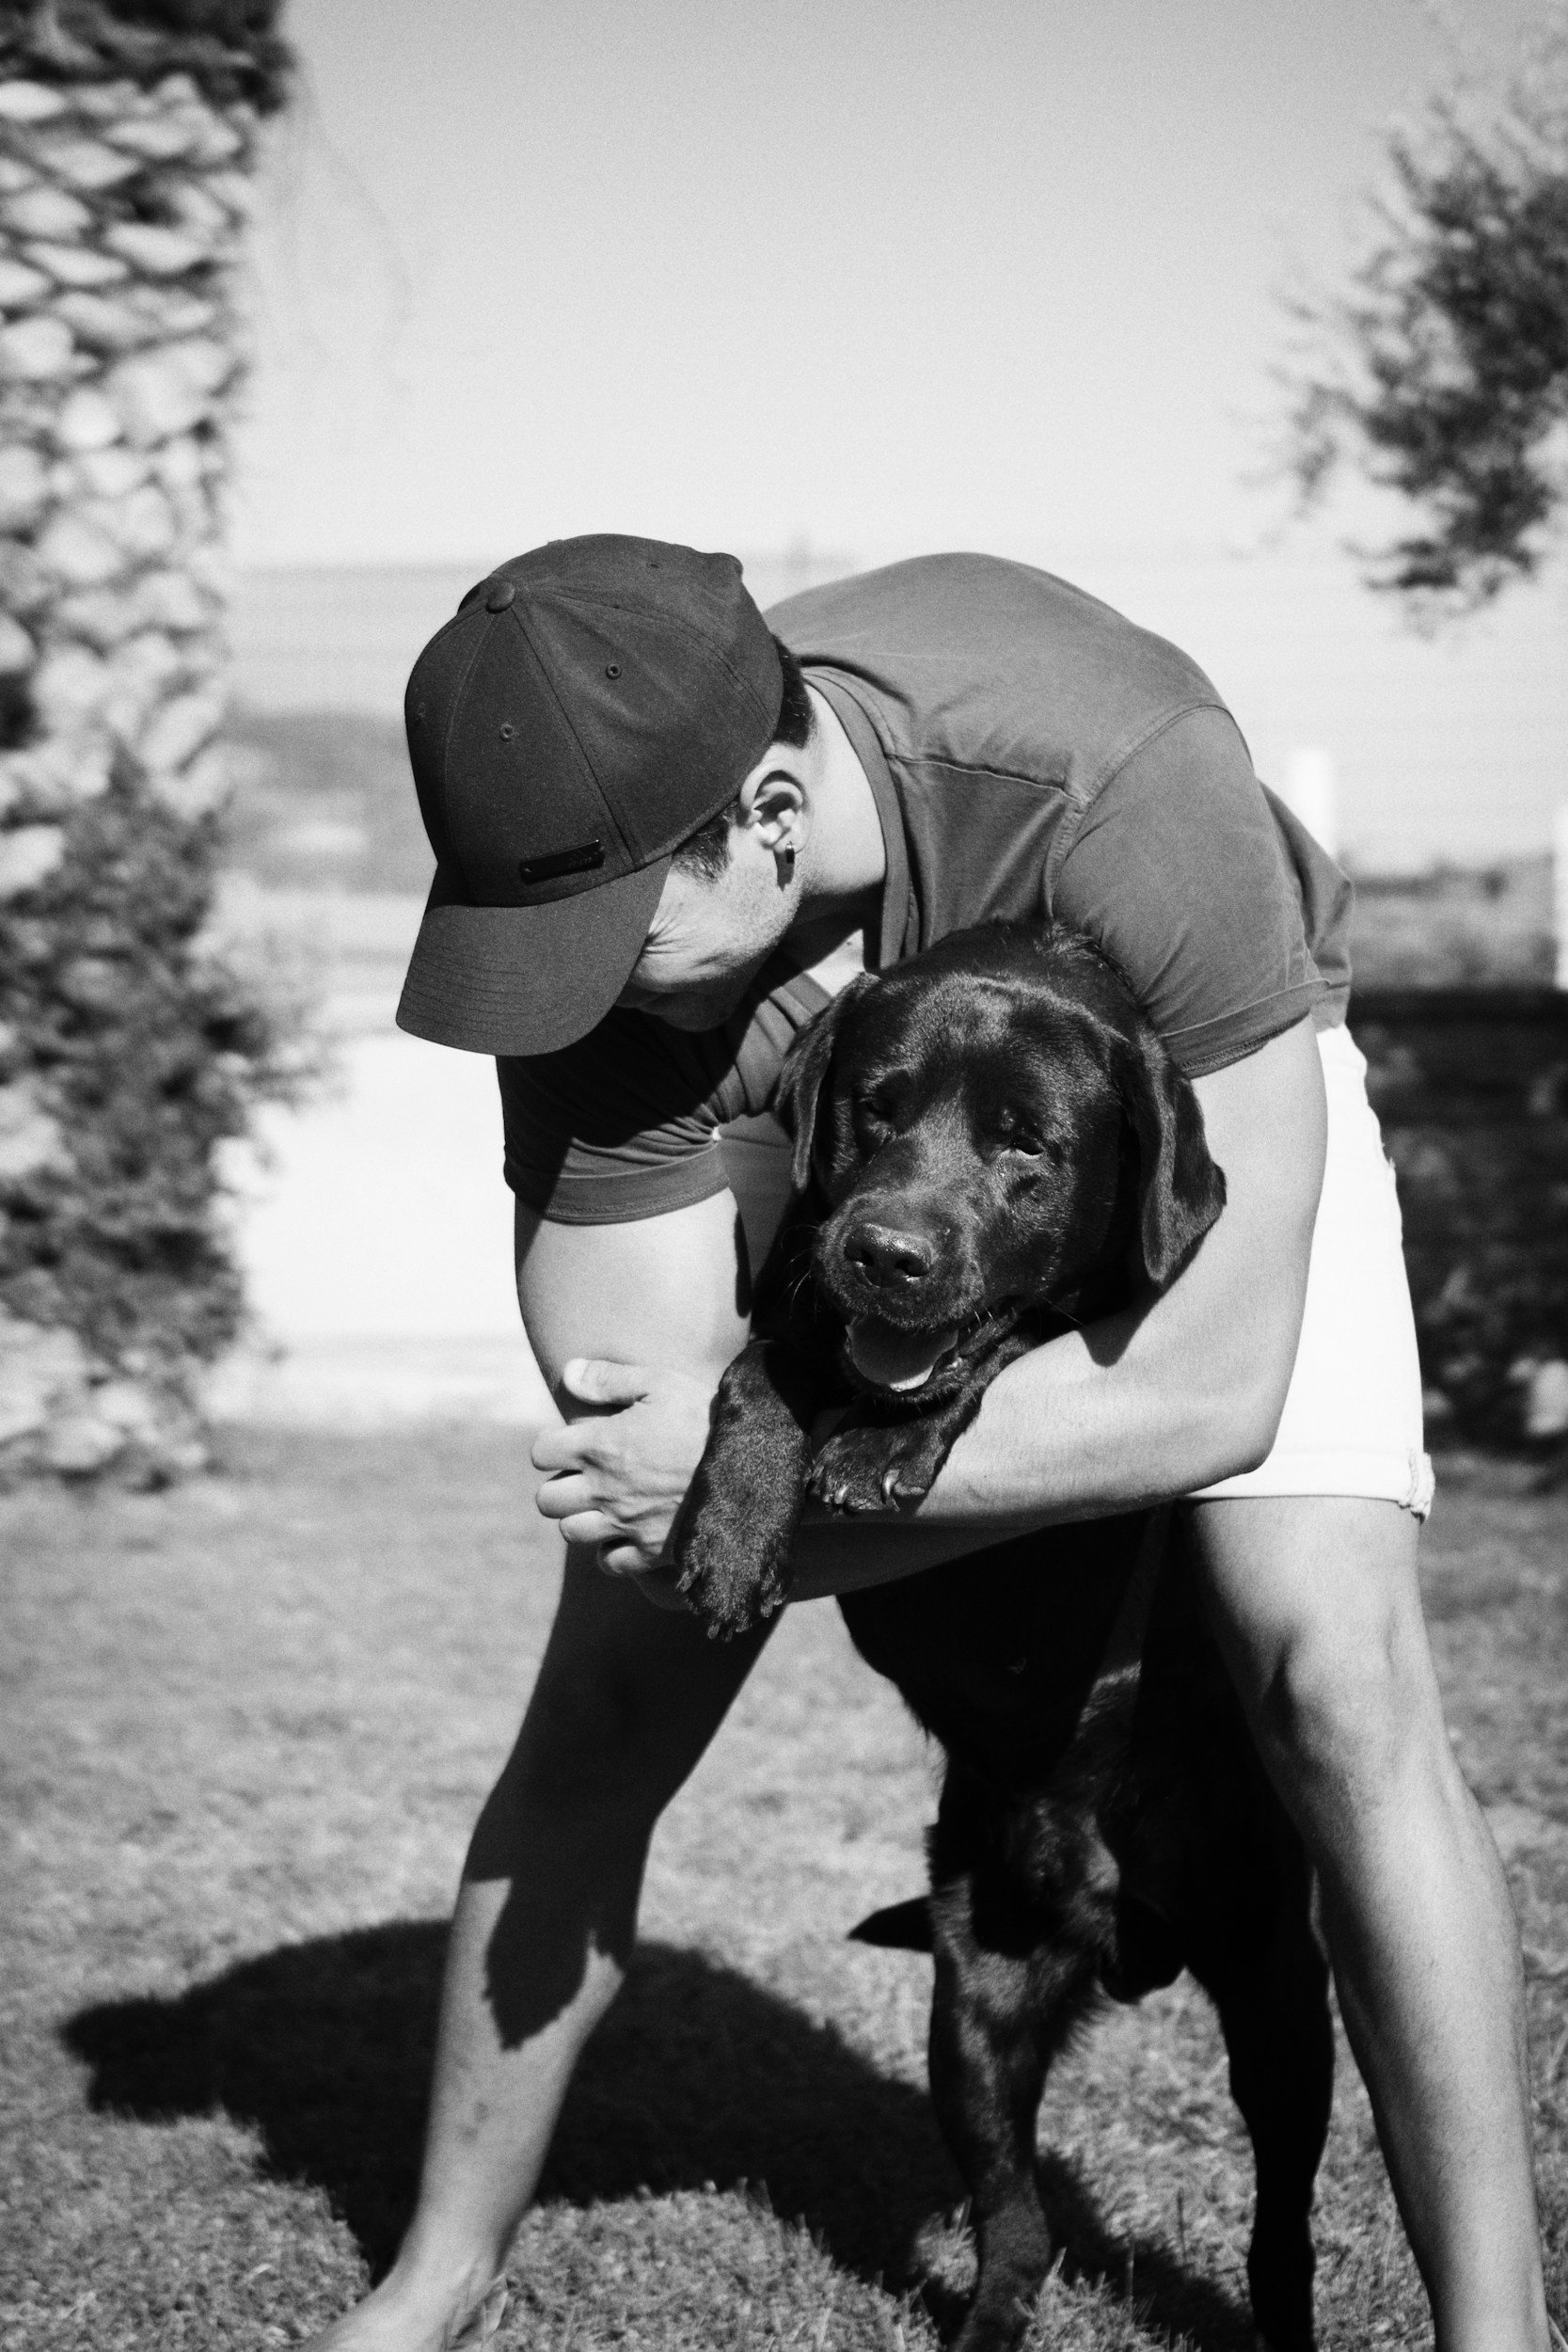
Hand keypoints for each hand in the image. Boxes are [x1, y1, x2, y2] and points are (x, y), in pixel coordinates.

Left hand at [531, 1358, 715, 1588]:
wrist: (753, 1464)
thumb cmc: (706, 1417)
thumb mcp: (660, 1382)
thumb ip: (609, 1379)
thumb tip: (568, 1373)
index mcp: (599, 1447)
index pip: (540, 1454)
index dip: (551, 1445)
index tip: (572, 1441)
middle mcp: (603, 1490)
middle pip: (546, 1500)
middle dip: (559, 1485)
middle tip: (584, 1475)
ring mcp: (625, 1524)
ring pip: (571, 1532)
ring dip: (580, 1518)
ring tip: (603, 1504)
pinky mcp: (651, 1550)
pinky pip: (611, 1562)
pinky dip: (612, 1551)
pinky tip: (626, 1533)